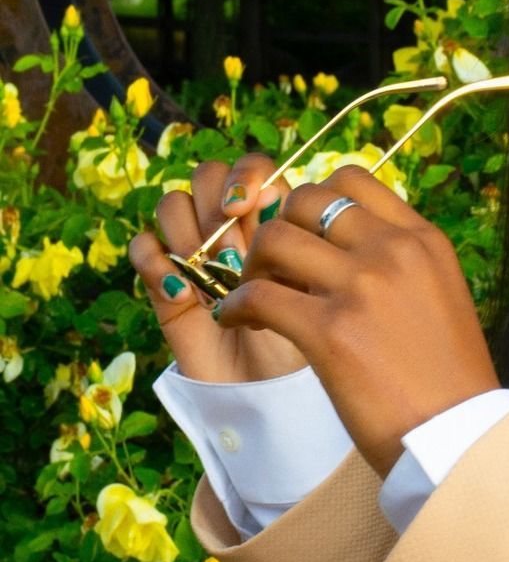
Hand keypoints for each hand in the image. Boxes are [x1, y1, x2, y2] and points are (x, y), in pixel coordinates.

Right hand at [128, 153, 305, 384]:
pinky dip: (156, 261)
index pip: (252, 168)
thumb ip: (296, 244)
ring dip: (189, 234)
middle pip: (206, 176)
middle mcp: (230, 227)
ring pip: (172, 204)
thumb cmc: (302, 341)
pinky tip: (183, 294)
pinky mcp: (163, 279)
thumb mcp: (311, 290)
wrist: (268, 393)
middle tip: (228, 242)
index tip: (248, 204)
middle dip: (214, 201)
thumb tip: (277, 202)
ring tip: (210, 278)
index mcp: (271, 218)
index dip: (246, 176)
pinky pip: (144, 246)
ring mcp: (194, 250)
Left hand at [206, 161, 500, 477]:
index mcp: (423, 240)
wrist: (457, 437)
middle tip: (271, 266)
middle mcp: (393, 252)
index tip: (305, 235)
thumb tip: (351, 249)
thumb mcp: (441, 297)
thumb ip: (402, 265)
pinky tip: (238, 321)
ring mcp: (361, 287)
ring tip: (251, 295)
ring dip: (250, 265)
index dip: (314, 201)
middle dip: (278, 227)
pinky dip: (236, 307)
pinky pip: (258, 297)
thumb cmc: (449, 381)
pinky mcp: (331, 331)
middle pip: (305, 201)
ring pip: (274, 240)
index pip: (352, 180)